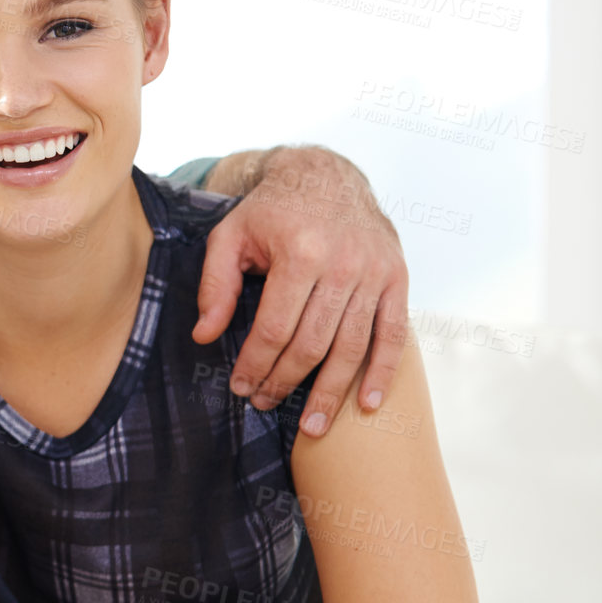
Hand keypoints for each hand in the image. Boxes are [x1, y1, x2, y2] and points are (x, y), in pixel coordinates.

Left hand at [194, 146, 408, 438]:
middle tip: (264, 403)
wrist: (327, 175)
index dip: (256, 364)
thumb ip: (215, 286)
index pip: (274, 327)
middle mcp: (343, 264)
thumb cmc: (271, 211)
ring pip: (352, 347)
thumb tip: (204, 336)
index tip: (240, 386)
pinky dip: (383, 372)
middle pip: (312, 343)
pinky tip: (368, 404)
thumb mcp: (229, 236)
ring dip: (331, 392)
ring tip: (312, 426)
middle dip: (285, 381)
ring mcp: (375, 272)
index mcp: (299, 252)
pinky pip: (394, 334)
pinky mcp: (397, 278)